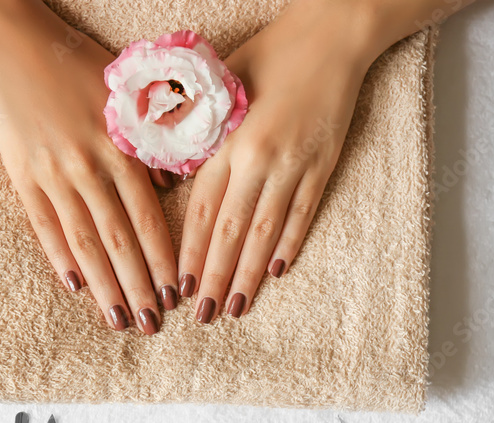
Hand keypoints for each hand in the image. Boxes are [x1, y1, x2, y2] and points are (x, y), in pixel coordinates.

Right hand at [0, 3, 178, 332]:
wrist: (13, 44)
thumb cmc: (78, 66)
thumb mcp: (127, 95)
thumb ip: (152, 142)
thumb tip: (173, 186)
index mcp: (122, 148)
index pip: (149, 219)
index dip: (163, 260)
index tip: (175, 294)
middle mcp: (90, 167)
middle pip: (119, 241)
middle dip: (138, 287)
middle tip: (152, 325)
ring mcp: (52, 175)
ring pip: (84, 243)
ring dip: (104, 286)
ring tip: (118, 320)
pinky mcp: (21, 176)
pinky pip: (44, 227)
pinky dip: (61, 259)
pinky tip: (76, 287)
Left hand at [177, 0, 381, 322]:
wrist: (329, 36)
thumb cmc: (266, 56)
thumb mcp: (216, 83)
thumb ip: (190, 127)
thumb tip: (165, 171)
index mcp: (226, 139)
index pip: (203, 210)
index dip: (191, 252)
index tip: (179, 285)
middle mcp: (259, 158)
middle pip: (233, 231)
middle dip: (216, 277)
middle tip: (203, 315)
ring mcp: (294, 165)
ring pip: (267, 232)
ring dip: (250, 274)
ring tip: (236, 307)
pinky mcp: (324, 165)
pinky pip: (305, 214)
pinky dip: (291, 244)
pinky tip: (278, 273)